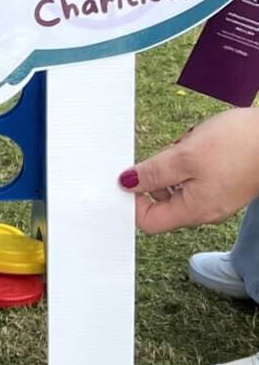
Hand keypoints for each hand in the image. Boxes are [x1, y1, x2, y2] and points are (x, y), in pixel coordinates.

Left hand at [118, 108, 258, 233]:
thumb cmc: (240, 145)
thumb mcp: (185, 156)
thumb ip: (153, 173)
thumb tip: (126, 184)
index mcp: (194, 210)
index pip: (149, 221)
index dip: (132, 201)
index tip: (129, 177)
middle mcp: (204, 210)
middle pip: (161, 201)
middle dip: (157, 174)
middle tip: (170, 152)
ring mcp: (214, 196)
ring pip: (177, 183)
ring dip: (174, 161)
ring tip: (190, 144)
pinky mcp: (222, 182)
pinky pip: (193, 174)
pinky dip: (189, 158)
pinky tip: (200, 143)